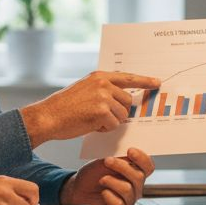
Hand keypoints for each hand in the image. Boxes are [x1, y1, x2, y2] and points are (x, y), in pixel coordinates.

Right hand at [19, 71, 160, 144]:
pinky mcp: (102, 111)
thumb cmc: (64, 107)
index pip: (128, 77)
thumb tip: (124, 99)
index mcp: (99, 76)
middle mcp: (103, 83)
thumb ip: (103, 89)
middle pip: (128, 101)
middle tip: (102, 116)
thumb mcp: (84, 89)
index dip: (144, 81)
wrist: (48, 116)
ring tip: (92, 119)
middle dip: (120, 111)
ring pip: (122, 114)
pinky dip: (104, 128)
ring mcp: (103, 96)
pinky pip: (114, 124)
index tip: (157, 82)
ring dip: (111, 121)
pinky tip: (90, 124)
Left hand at [59, 147, 154, 204]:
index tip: (130, 151)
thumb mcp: (105, 162)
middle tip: (108, 161)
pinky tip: (103, 192)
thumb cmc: (92, 176)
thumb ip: (119, 158)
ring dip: (111, 181)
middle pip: (139, 177)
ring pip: (128, 190)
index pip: (148, 167)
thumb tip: (128, 153)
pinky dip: (109, 196)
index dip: (142, 158)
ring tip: (102, 180)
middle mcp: (134, 188)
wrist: (77, 190)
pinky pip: (119, 204)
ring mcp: (128, 201)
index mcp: (134, 173)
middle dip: (122, 167)